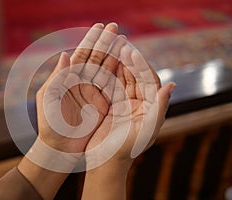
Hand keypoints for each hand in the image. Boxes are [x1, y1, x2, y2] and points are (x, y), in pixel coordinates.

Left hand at [35, 22, 123, 153]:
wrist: (59, 148)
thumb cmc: (49, 124)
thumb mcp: (48, 98)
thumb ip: (57, 77)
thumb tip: (64, 54)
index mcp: (67, 78)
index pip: (81, 55)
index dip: (90, 40)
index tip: (100, 27)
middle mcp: (81, 83)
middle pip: (96, 59)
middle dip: (105, 43)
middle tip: (116, 28)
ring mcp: (94, 93)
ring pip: (106, 70)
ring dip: (115, 56)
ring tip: (124, 41)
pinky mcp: (103, 105)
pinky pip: (113, 87)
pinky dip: (120, 76)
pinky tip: (128, 64)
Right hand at [81, 44, 175, 199]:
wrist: (105, 163)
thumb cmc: (126, 151)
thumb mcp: (145, 131)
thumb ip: (159, 108)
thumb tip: (172, 85)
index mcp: (151, 109)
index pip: (149, 81)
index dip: (141, 66)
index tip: (131, 52)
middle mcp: (140, 105)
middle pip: (136, 77)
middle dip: (129, 60)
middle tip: (120, 43)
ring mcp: (125, 105)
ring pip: (122, 79)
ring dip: (118, 64)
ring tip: (111, 48)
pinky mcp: (112, 107)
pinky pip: (110, 87)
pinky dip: (106, 75)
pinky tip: (101, 64)